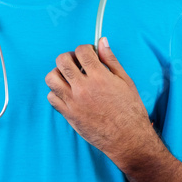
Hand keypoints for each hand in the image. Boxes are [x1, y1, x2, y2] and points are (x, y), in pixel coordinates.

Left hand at [45, 38, 155, 164]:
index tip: (89, 54)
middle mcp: (83, 88)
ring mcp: (73, 102)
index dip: (85, 49)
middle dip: (69, 57)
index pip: (81, 51)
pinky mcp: (69, 115)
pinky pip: (52, 97)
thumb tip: (102, 42)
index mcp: (99, 77)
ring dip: (59, 73)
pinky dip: (57, 92)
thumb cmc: (130, 110)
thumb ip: (110, 60)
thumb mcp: (125, 81)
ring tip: (69, 77)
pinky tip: (68, 93)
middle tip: (77, 63)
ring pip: (51, 78)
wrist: (128, 138)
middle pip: (62, 61)